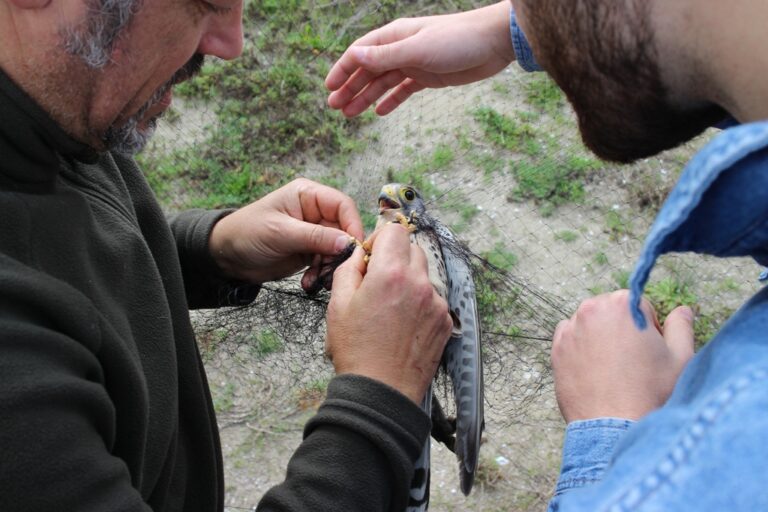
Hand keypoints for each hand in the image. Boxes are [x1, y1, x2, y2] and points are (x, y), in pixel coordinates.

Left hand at [209, 178, 363, 287]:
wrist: (226, 256)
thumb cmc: (247, 233)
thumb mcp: (281, 233)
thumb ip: (315, 236)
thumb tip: (347, 243)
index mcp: (308, 195)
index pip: (343, 205)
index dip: (352, 225)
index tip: (353, 247)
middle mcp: (314, 212)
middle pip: (344, 230)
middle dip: (341, 251)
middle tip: (334, 270)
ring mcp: (313, 233)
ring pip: (337, 249)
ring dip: (331, 267)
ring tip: (318, 280)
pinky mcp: (310, 251)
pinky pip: (326, 262)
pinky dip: (321, 274)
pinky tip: (309, 282)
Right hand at [326, 1, 514, 117]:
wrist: (493, 42)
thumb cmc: (457, 39)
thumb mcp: (417, 49)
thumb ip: (385, 55)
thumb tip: (355, 55)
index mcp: (395, 36)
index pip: (360, 52)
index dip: (343, 69)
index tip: (329, 87)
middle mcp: (401, 48)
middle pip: (368, 70)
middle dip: (350, 88)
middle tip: (335, 108)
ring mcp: (414, 63)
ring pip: (383, 82)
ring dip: (366, 97)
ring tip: (350, 114)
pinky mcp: (428, 76)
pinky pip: (403, 90)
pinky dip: (391, 101)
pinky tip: (379, 113)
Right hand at [326, 224, 452, 402]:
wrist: (381, 392)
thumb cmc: (356, 350)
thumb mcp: (338, 304)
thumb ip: (349, 268)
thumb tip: (361, 253)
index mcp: (392, 274)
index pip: (395, 230)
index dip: (380, 239)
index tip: (371, 258)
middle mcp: (420, 284)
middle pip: (413, 249)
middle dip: (395, 258)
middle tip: (378, 283)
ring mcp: (436, 303)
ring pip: (424, 275)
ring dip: (408, 281)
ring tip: (390, 309)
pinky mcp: (445, 321)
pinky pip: (433, 299)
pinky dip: (419, 303)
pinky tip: (403, 324)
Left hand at [552, 290, 694, 422]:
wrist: (614, 428)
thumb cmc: (650, 393)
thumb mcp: (680, 358)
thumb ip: (681, 327)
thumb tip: (683, 311)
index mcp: (622, 305)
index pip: (639, 304)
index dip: (649, 327)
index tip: (649, 349)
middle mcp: (591, 310)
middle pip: (611, 310)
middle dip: (623, 328)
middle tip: (633, 361)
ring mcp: (570, 330)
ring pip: (590, 324)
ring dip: (600, 337)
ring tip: (613, 369)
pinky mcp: (556, 350)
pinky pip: (569, 338)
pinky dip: (580, 348)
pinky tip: (594, 371)